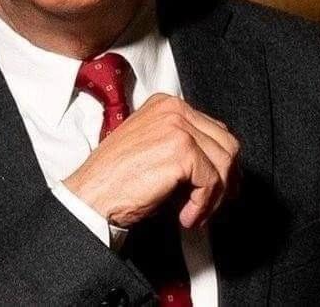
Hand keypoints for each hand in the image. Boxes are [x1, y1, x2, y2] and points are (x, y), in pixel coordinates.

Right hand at [63, 94, 239, 228]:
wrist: (93, 192)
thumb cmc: (117, 176)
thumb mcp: (153, 145)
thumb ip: (182, 143)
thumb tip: (219, 165)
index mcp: (167, 103)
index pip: (214, 129)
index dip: (219, 163)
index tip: (218, 187)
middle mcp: (174, 109)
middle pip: (226, 143)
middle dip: (226, 179)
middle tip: (212, 203)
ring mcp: (179, 127)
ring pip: (225, 162)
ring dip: (215, 196)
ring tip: (195, 212)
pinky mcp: (182, 150)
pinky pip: (212, 181)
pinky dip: (204, 205)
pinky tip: (186, 216)